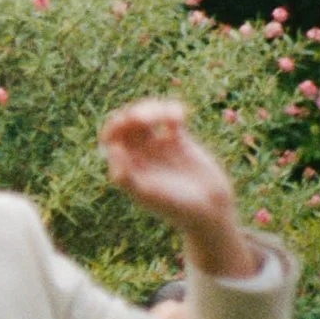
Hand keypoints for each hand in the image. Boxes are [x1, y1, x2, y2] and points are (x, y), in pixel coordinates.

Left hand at [98, 99, 259, 278]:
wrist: (209, 210)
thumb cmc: (175, 207)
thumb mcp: (147, 194)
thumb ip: (125, 175)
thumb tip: (112, 148)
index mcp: (126, 165)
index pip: (110, 137)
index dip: (115, 126)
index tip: (128, 125)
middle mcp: (139, 154)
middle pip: (127, 122)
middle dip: (134, 114)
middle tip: (148, 120)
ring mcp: (158, 145)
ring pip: (147, 115)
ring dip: (153, 108)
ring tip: (168, 117)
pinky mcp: (179, 140)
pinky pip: (169, 117)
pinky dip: (172, 110)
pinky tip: (180, 119)